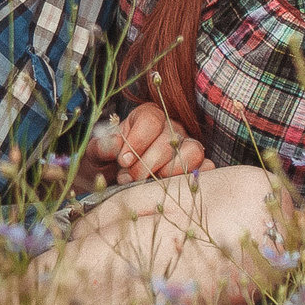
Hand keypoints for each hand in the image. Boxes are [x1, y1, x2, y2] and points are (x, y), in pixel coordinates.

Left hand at [88, 101, 206, 184]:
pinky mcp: (198, 165)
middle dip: (147, 164)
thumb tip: (116, 146)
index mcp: (148, 116)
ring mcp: (188, 145)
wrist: (117, 179)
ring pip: (193, 152)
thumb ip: (103, 147)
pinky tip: (171, 188)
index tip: (123, 160)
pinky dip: (194, 179)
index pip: (151, 120)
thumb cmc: (109, 162)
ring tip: (149, 184)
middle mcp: (172, 127)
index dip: (137, 141)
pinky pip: (207, 168)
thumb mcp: (97, 153)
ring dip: (169, 172)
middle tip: (129, 178)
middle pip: (170, 140)